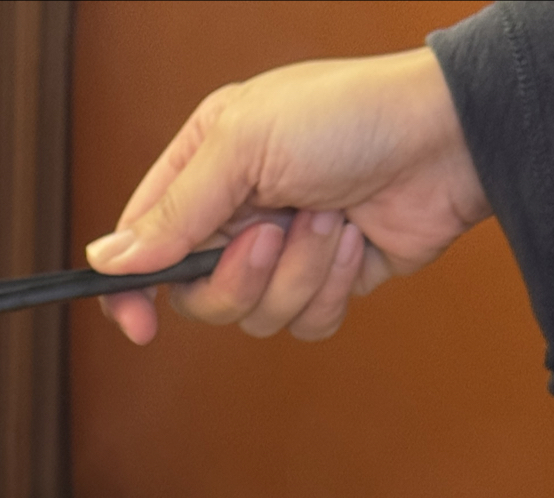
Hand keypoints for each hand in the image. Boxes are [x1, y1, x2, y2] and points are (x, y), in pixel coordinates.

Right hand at [86, 48, 489, 343]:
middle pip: (197, 297)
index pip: (142, 245)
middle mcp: (236, 214)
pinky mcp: (323, 284)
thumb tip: (107, 260)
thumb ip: (173, 211)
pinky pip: (301, 326)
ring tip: (332, 220)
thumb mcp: (244, 145)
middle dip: (241, 277)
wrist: (446, 140)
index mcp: (204, 168)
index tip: (140, 324)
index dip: (132, 290)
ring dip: (298, 274)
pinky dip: (331, 290)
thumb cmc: (349, 116)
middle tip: (276, 232)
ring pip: (252, 317)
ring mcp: (280, 253)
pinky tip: (356, 242)